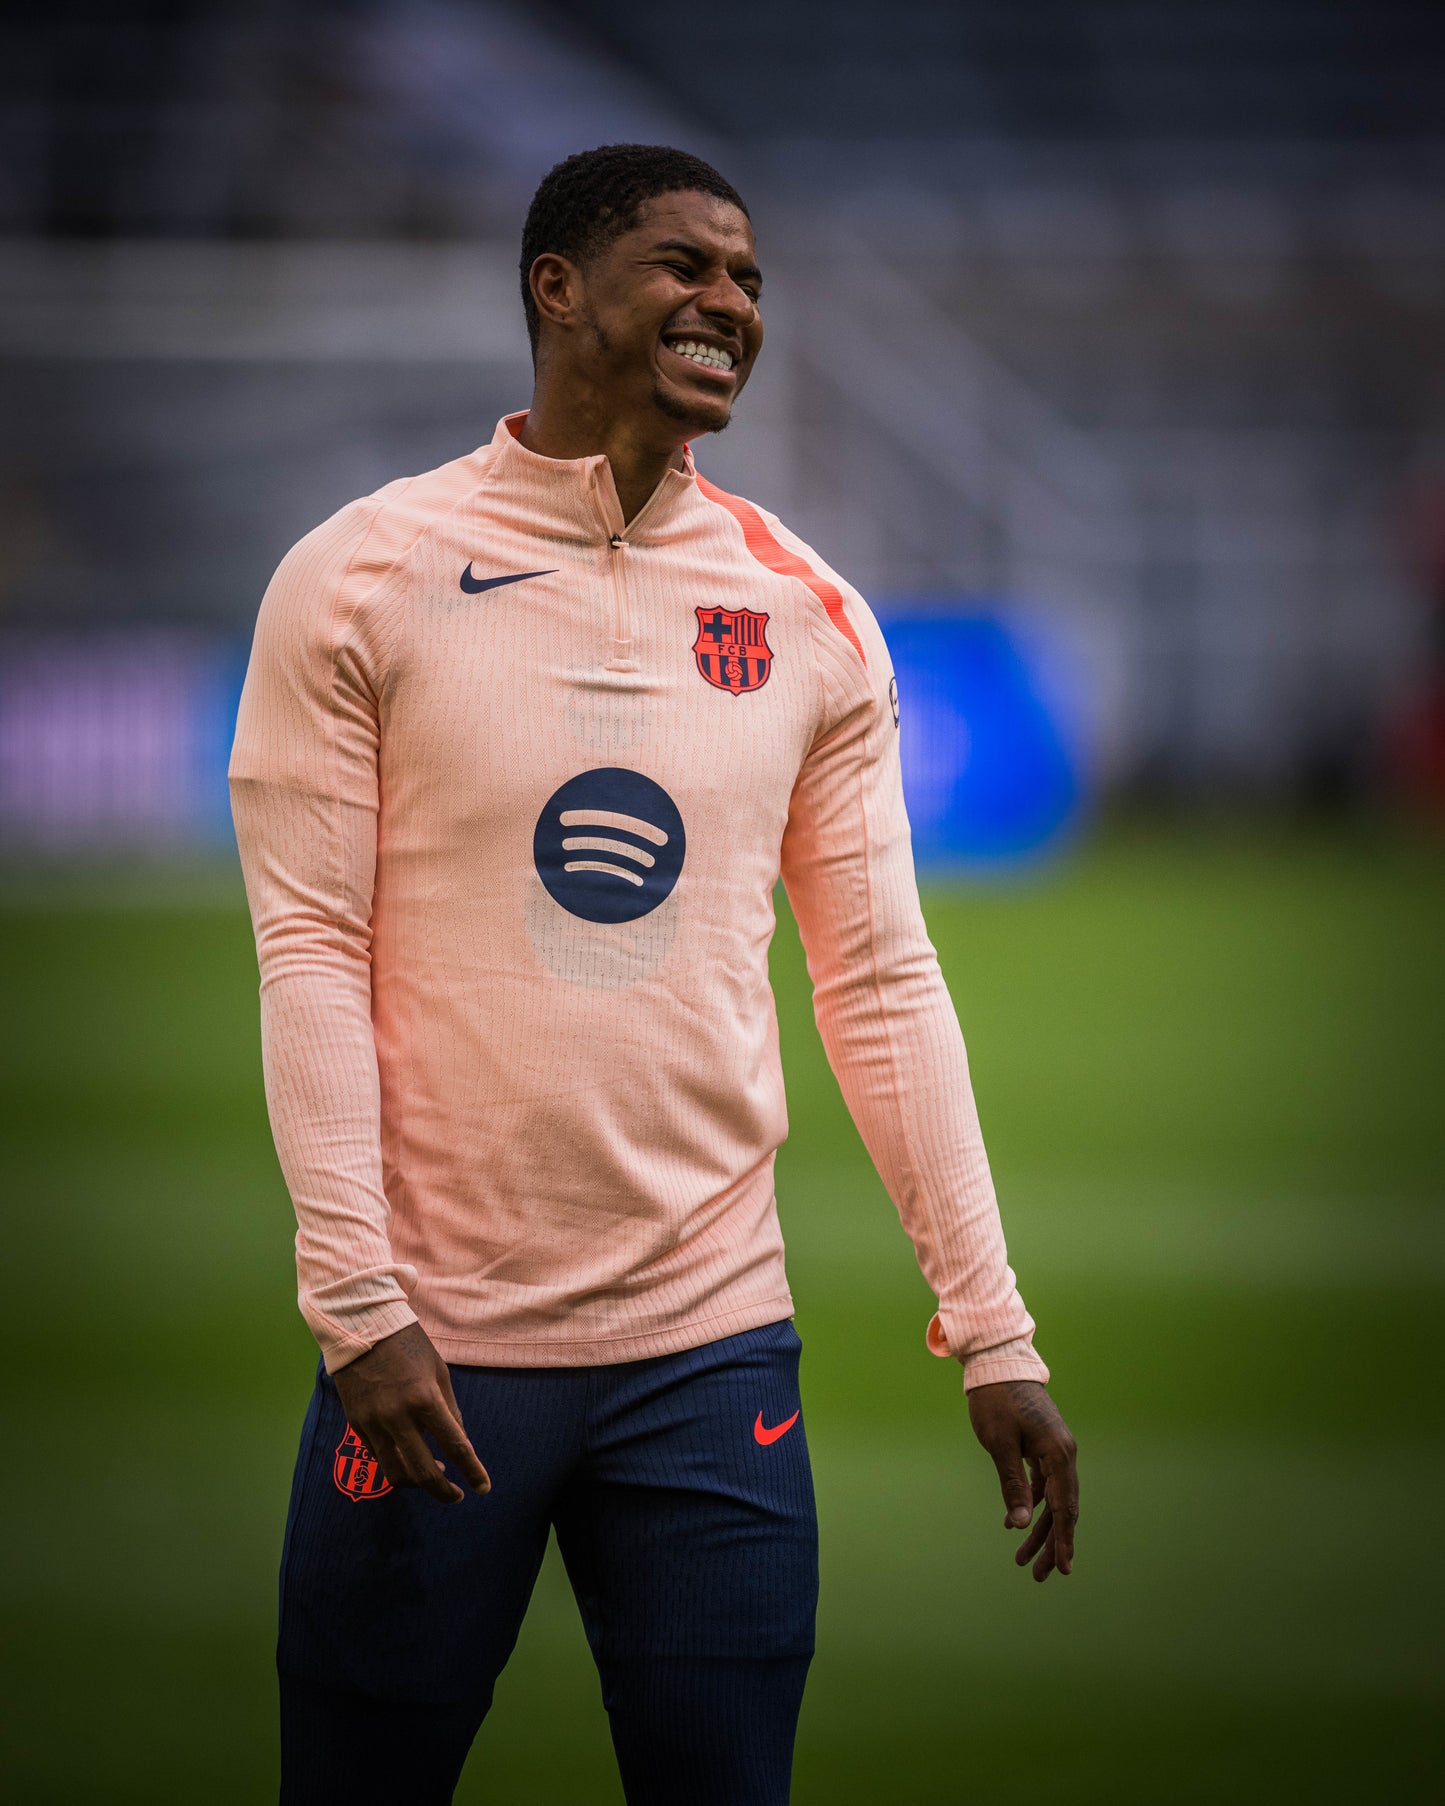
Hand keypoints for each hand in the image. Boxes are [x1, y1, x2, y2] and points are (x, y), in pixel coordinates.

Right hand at [332, 1321, 490, 1504]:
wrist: (361, 1327)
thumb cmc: (408, 1345)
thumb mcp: (438, 1372)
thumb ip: (449, 1410)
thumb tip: (457, 1442)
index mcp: (424, 1398)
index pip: (454, 1445)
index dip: (472, 1470)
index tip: (483, 1487)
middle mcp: (397, 1416)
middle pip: (424, 1471)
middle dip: (444, 1491)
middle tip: (457, 1496)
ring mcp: (373, 1423)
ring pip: (396, 1473)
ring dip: (418, 1483)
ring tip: (435, 1476)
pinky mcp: (356, 1424)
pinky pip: (380, 1456)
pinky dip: (398, 1463)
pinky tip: (410, 1456)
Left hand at [967, 1379, 1077, 1580]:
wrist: (997, 1364)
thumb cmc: (995, 1401)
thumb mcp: (999, 1444)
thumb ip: (1013, 1485)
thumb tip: (1021, 1524)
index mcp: (1058, 1453)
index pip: (1064, 1507)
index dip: (1062, 1540)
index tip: (1062, 1569)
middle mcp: (1064, 1453)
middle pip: (1062, 1508)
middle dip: (1050, 1542)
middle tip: (1037, 1575)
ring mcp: (1055, 1450)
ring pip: (1053, 1499)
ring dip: (1040, 1527)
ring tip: (1023, 1558)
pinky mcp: (1044, 1447)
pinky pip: (1045, 1484)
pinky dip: (1033, 1504)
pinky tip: (1015, 1523)